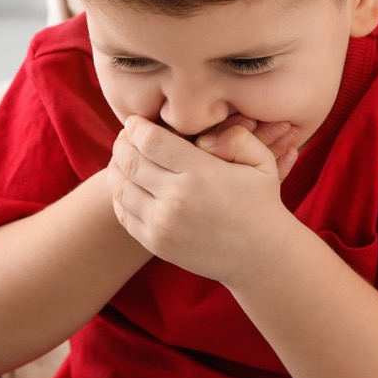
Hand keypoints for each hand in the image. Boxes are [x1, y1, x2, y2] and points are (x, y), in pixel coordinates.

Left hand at [107, 114, 301, 286]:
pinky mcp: (156, 243)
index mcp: (200, 173)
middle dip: (122, 143)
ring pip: (120, 187)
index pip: (150, 141)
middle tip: (125, 136)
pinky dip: (119, 194)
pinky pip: (124, 213)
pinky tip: (126, 184)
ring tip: (122, 157)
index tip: (135, 121)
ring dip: (115, 167)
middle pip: (129, 161)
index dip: (136, 126)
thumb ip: (236, 136)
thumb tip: (202, 136)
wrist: (260, 257)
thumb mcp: (261, 161)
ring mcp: (163, 224)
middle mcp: (177, 198)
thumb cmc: (260, 203)